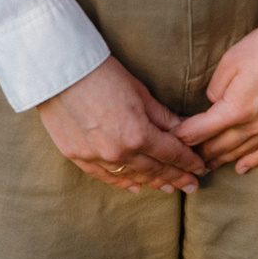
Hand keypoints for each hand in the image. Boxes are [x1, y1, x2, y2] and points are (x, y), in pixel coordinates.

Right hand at [37, 54, 203, 192]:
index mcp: (138, 134)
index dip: (188, 163)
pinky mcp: (77, 156)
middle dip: (176, 178)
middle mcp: (119, 152)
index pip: (171, 155)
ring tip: (169, 188)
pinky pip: (106, 176)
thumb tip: (184, 131)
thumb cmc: (101, 73)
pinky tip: (136, 187)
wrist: (57, 70)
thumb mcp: (140, 92)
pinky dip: (123, 183)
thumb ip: (162, 117)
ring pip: (132, 177)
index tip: (200, 168)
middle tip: (192, 186)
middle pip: (155, 170)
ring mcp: (96, 157)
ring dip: (153, 183)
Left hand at [178, 18, 257, 175]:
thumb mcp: (233, 58)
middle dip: (200, 153)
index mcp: (236, 108)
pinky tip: (242, 168)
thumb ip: (217, 85)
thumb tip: (213, 101)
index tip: (171, 140)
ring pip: (243, 152)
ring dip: (222, 160)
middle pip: (220, 146)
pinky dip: (254, 161)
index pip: (202, 130)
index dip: (184, 137)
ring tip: (206, 167)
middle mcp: (255, 124)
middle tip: (185, 159)